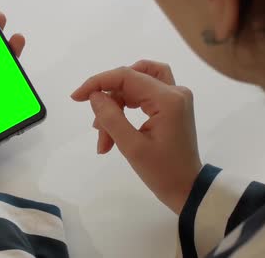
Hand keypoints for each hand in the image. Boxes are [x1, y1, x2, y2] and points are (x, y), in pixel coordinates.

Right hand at [71, 60, 202, 213]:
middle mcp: (175, 91)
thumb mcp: (132, 147)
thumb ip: (111, 117)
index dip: (98, 82)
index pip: (126, 76)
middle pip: (130, 79)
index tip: (77, 97)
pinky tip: (115, 127)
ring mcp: (175, 97)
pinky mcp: (171, 104)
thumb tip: (94, 95)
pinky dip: (125, 106)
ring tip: (105, 135)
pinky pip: (142, 94)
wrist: (187, 188)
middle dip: (109, 101)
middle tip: (97, 128)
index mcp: (168, 99)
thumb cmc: (162, 172)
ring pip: (135, 85)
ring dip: (116, 104)